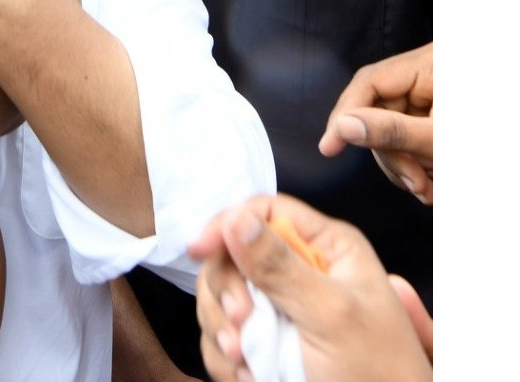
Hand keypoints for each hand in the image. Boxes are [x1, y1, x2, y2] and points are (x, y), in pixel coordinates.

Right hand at [189, 195, 431, 381]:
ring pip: (219, 295)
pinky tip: (245, 376)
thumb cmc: (379, 374)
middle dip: (227, 292)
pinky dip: (223, 357)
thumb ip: (282, 268)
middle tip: (240, 324)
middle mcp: (299, 269)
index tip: (200, 251)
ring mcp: (278, 306)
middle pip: (231, 254)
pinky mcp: (263, 339)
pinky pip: (220, 334)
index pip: (263, 212)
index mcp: (326, 248)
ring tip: (245, 362)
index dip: (227, 226)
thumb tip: (235, 220)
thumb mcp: (331, 317)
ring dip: (221, 330)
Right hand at [318, 43, 432, 204]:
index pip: (369, 83)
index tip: (329, 146)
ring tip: (428, 189)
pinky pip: (409, 137)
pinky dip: (415, 163)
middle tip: (413, 183)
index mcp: (431, 64)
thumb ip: (391, 131)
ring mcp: (433, 96)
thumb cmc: (495, 139)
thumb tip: (342, 126)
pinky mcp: (437, 115)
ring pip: (392, 130)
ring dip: (404, 166)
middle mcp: (428, 75)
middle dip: (391, 154)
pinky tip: (431, 180)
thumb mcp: (442, 137)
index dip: (346, 115)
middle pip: (379, 111)